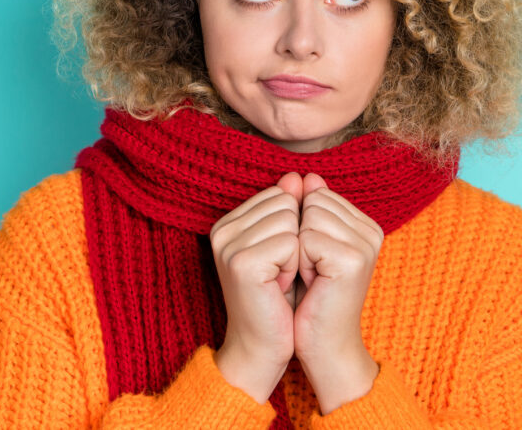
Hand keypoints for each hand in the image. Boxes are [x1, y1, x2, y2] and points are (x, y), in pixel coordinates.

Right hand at [208, 171, 303, 402]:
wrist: (264, 345)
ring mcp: (228, 245)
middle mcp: (222, 229)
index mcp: (229, 222)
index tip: (279, 259)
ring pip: (291, 220)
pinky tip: (278, 287)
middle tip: (280, 271)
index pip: (280, 194)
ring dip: (296, 253)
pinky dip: (294, 266)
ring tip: (279, 279)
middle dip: (296, 238)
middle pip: (286, 202)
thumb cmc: (279, 297)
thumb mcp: (286, 245)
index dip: (293, 228)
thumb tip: (299, 175)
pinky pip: (291, 242)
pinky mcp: (242, 263)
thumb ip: (290, 208)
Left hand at [292, 173, 383, 412]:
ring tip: (311, 276)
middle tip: (311, 270)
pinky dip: (299, 263)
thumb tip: (301, 174)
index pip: (317, 194)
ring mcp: (366, 243)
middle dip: (299, 235)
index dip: (301, 226)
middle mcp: (372, 229)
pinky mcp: (353, 259)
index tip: (312, 259)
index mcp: (364, 223)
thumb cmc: (310, 298)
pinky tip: (312, 285)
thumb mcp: (308, 247)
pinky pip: (306, 239)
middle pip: (313, 201)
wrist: (323, 345)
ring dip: (298, 249)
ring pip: (308, 217)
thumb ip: (308, 209)